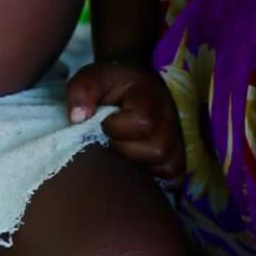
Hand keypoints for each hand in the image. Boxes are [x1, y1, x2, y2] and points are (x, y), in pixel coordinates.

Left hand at [66, 59, 186, 182]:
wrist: (128, 86)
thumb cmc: (109, 86)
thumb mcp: (91, 79)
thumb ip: (82, 91)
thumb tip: (78, 118)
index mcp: (151, 96)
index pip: (144, 122)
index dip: (118, 128)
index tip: (104, 122)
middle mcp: (170, 117)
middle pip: (158, 149)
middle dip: (127, 151)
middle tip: (111, 142)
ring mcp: (177, 138)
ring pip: (168, 166)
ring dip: (140, 166)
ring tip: (122, 153)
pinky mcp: (178, 155)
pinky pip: (174, 176)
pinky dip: (154, 176)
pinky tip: (136, 166)